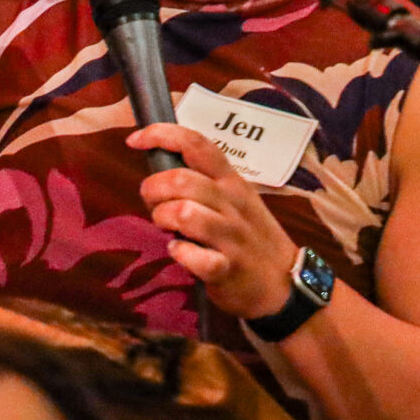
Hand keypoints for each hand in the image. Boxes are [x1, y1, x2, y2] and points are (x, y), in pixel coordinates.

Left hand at [130, 124, 300, 320]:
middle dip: (153, 189)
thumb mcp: (236, 199)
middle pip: (181, 180)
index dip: (162, 135)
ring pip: (184, 213)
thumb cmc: (251, 237)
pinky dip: (181, 253)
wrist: (285, 284)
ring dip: (163, 219)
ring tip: (168, 229)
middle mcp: (232, 203)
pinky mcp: (227, 269)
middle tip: (154, 205)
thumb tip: (161, 173)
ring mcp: (231, 237)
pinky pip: (196, 257)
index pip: (196, 144)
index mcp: (232, 181)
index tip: (135, 140)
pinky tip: (180, 253)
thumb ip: (205, 182)